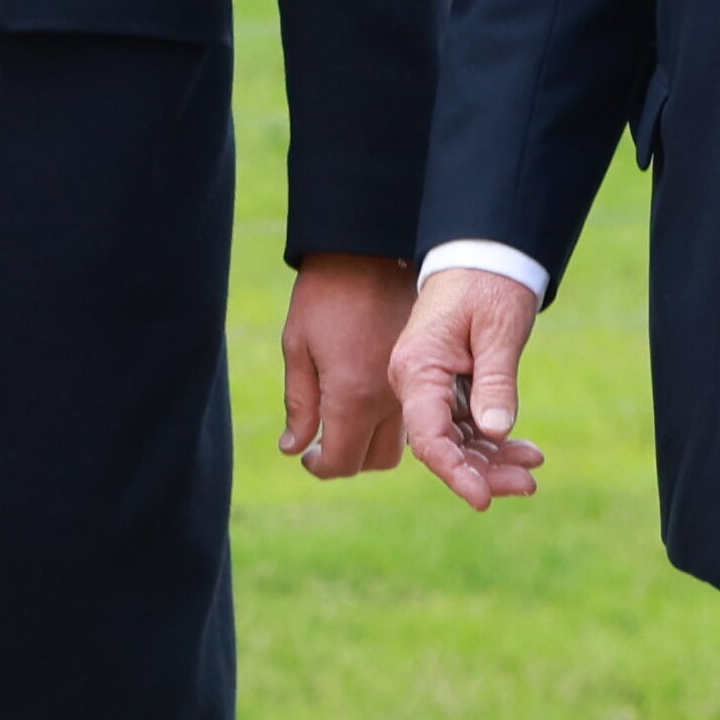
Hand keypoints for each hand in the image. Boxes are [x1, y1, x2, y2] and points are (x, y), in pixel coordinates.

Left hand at [272, 253, 415, 478]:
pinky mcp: (423, 373)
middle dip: (349, 459)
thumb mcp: (298, 346)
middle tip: (326, 440)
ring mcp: (409, 387)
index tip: (307, 456)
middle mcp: (388, 400)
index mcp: (353, 396)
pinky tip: (370, 399)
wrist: (372, 251)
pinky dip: (392, 422)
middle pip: (376, 461)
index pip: (342, 462)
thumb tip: (295, 447)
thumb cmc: (325, 294)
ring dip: (373, 443)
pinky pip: (411, 416)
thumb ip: (300, 404)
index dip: (321, 467)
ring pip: (400, 444)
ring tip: (348, 420)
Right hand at [392, 263, 543, 506]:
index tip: (483, 498)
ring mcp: (430, 388)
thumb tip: (496, 433)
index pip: (429, 437)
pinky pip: (467, 426)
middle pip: (444, 446)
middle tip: (527, 485)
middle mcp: (415, 384)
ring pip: (457, 441)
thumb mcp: (499, 331)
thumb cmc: (488, 284)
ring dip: (492, 461)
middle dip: (483, 472)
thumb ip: (496, 382)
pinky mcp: (448, 388)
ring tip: (532, 470)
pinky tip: (526, 452)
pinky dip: (495, 441)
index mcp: (417, 371)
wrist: (482, 253)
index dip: (455, 473)